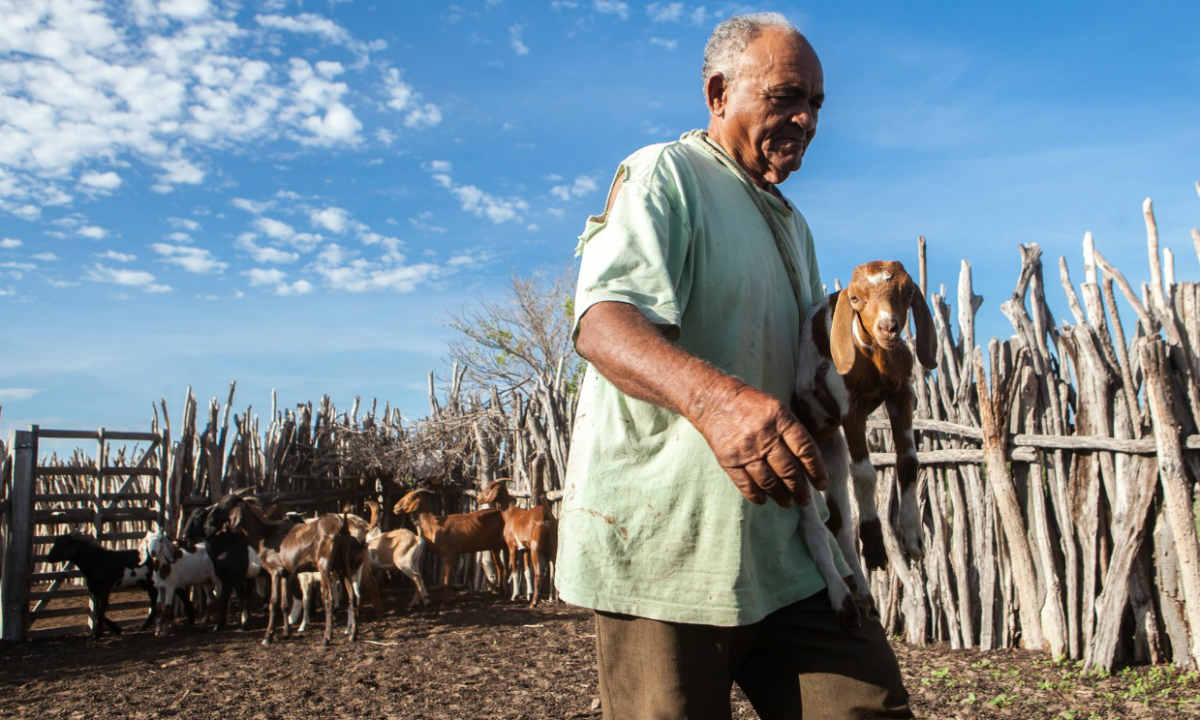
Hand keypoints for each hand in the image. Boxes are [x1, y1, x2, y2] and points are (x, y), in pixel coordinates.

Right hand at [688, 375, 827, 506]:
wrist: (713, 399)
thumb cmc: (750, 404)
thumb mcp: (776, 408)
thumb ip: (792, 431)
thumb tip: (809, 462)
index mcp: (780, 419)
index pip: (805, 449)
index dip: (816, 469)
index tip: (821, 483)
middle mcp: (764, 435)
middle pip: (788, 470)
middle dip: (800, 489)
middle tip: (805, 499)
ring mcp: (745, 450)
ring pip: (769, 482)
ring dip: (781, 496)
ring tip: (788, 502)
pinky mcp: (728, 460)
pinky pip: (745, 484)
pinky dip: (756, 495)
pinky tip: (764, 500)